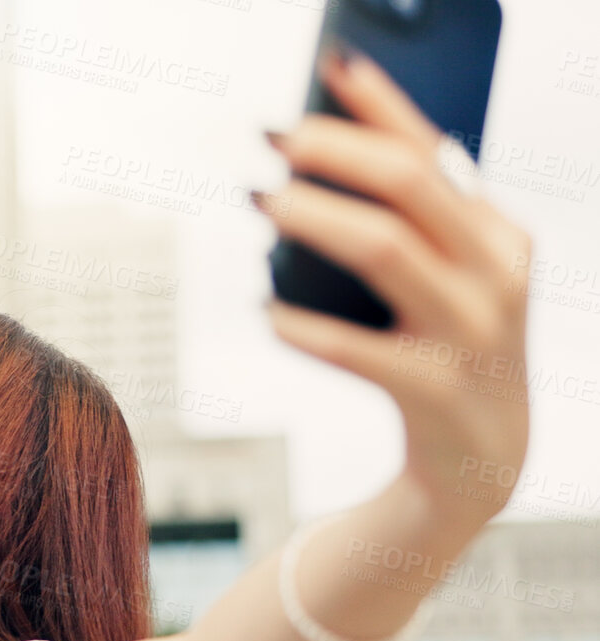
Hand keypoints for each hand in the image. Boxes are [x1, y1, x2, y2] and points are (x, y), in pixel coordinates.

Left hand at [256, 46, 532, 527]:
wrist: (483, 463)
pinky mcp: (434, 389)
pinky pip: (356, 348)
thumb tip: (314, 160)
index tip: (330, 62)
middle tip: (267, 136)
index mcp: (497, 234)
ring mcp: (470, 331)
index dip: (381, 102)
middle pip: (409, 184)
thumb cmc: (442, 350)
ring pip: (384, 249)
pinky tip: (264, 310)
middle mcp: (494, 272)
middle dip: (333, 150)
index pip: (435, 149)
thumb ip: (401, 225)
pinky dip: (302, 326)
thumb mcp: (443, 280)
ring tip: (258, 200)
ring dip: (311, 219)